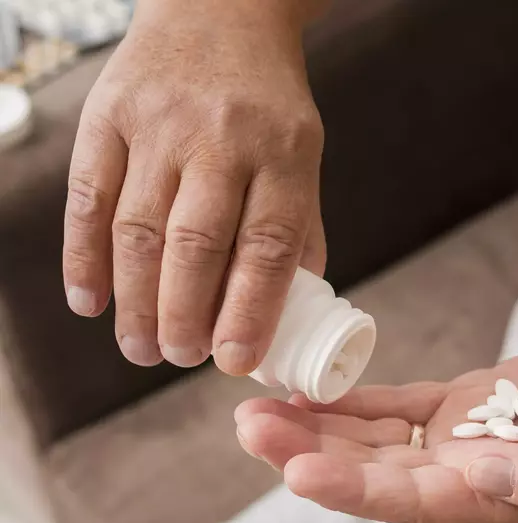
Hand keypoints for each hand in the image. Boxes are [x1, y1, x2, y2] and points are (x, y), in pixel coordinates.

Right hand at [63, 0, 325, 373]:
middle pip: (195, 244)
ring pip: (138, 229)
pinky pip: (88, 196)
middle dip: (182, 315)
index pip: (266, 246)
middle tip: (178, 357)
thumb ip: (295, 232)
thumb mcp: (302, 158)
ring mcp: (159, 124)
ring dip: (135, 300)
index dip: (248, 311)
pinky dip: (83, 256)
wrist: (220, 12)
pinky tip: (89, 301)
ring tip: (140, 348)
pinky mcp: (108, 115)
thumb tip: (283, 313)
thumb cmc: (267, 106)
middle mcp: (221, 139)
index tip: (232, 361)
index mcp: (284, 155)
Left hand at [234, 337, 517, 522]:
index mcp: (499, 501)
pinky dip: (350, 399)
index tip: (301, 471)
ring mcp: (456, 441)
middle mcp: (464, 478)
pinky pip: (393, 405)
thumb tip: (483, 475)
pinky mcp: (457, 405)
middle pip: (375, 473)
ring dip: (316, 426)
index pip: (415, 503)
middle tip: (252, 430)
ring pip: (372, 440)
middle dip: (311, 453)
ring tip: (257, 410)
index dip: (357, 490)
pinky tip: (308, 390)